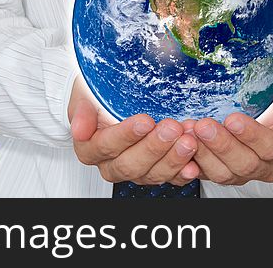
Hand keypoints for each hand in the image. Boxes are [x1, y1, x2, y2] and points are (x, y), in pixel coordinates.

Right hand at [69, 79, 200, 185]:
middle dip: (153, 147)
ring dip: (172, 159)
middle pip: (130, 165)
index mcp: (90, 148)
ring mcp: (136, 170)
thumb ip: (82, 112)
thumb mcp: (85, 94)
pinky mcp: (155, 171)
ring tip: (188, 141)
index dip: (125, 136)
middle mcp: (111, 164)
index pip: (105, 146)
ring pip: (151, 174)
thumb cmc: (99, 93)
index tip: (144, 121)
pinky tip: (193, 164)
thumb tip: (78, 129)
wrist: (114, 97)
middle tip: (171, 128)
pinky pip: (170, 179)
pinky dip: (183, 172)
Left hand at [188, 75, 272, 185]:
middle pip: (246, 164)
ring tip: (190, 131)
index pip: (272, 147)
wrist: (253, 98)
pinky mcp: (220, 171)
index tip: (233, 119)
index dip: (252, 135)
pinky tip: (182, 148)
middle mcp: (267, 164)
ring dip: (205, 154)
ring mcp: (242, 170)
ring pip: (225, 173)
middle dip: (223, 145)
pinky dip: (192, 164)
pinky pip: (205, 175)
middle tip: (204, 125)